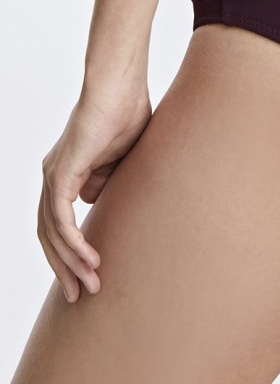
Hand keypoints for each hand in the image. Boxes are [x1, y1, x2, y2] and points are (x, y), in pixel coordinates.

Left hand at [38, 83, 151, 301]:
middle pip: (49, 235)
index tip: (91, 277)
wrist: (118, 87)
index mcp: (65, 175)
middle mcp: (52, 178)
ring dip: (71, 262)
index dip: (72, 253)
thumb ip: (112, 181)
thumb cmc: (126, 113)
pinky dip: (74, 242)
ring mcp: (53, 175)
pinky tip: (90, 260)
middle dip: (65, 268)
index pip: (59, 226)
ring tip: (90, 286)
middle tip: (82, 296)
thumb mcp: (123, 159)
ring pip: (52, 232)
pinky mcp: (61, 172)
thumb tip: (102, 201)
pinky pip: (61, 218)